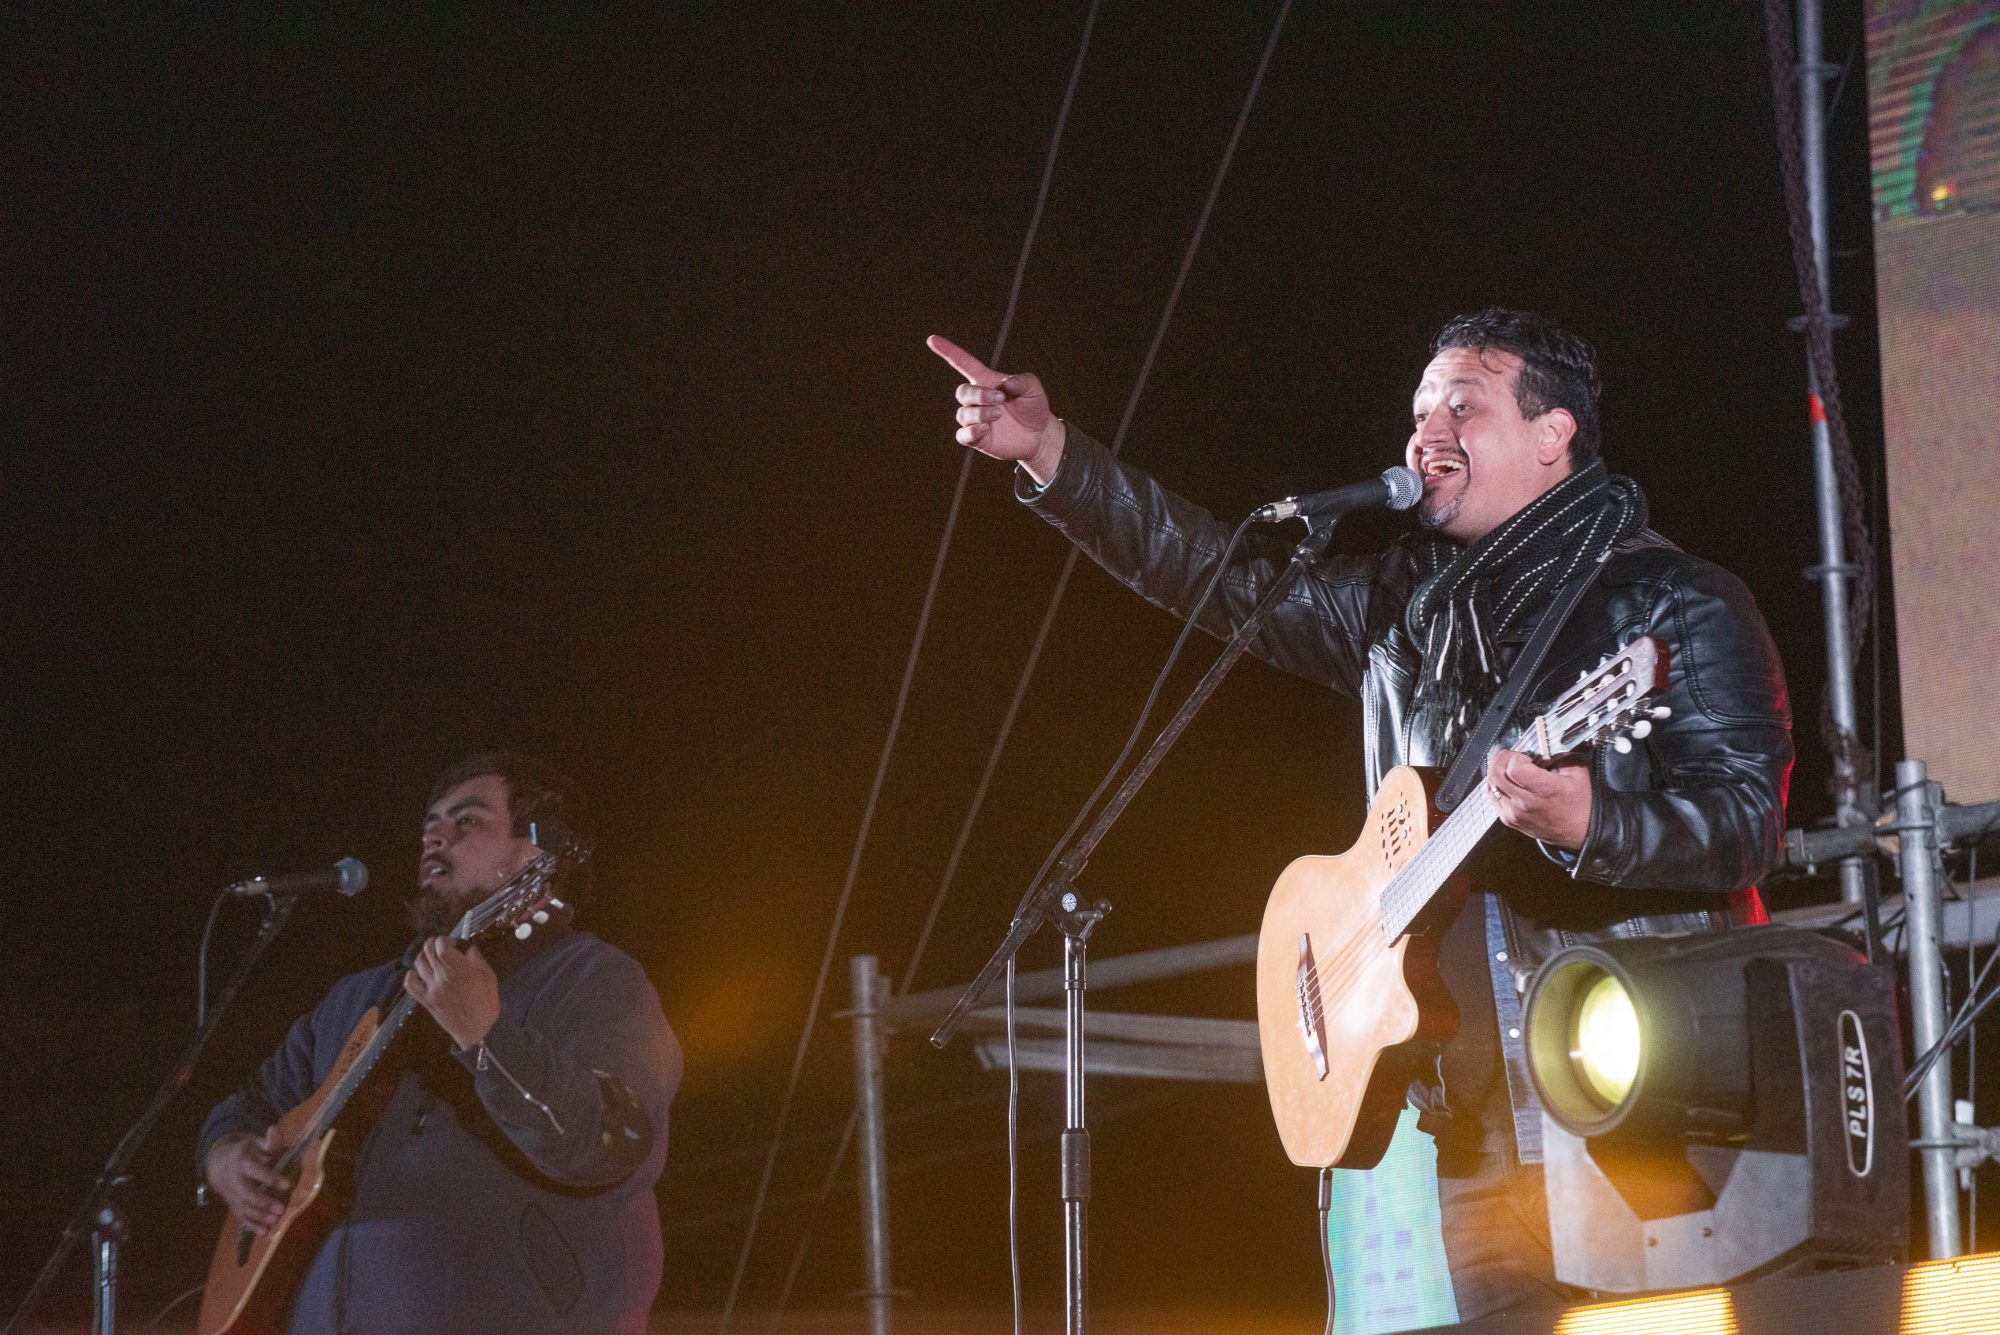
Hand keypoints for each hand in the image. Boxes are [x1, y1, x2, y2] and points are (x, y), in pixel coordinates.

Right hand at [204, 1127, 290, 1234]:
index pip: (256, 1171)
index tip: (287, 1184)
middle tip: (280, 1209)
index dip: (271, 1178)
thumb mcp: (255, 1142)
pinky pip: (241, 1217)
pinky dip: (252, 1226)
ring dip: (259, 1216)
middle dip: (263, 1201)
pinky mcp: (232, 1204)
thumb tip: (275, 1129)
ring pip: (243, 1207)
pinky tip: (265, 1233)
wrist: (218, 1162)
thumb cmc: (246, 1151)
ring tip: (275, 1222)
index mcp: (242, 1162)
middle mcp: (235, 1180)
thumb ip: (268, 1141)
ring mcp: (232, 1194)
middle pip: (247, 1193)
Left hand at [404, 937, 498, 1050]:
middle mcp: (442, 978)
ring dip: (424, 956)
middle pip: (428, 951)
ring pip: (418, 963)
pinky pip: (410, 983)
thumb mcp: (489, 977)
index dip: (444, 940)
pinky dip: (411, 974)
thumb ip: (477, 959)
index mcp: (460, 970)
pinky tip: (419, 972)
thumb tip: (467, 947)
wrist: (477, 1031)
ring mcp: (431, 989)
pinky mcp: (425, 1000)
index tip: (451, 942)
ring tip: (432, 958)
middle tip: (441, 947)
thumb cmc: (486, 1004)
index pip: (441, 946)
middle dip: (434, 944)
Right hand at [927, 335, 1065, 482]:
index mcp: (987, 381)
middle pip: (963, 392)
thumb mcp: (1033, 388)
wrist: (1039, 434)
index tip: (933, 340)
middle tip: (1000, 399)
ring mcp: (975, 419)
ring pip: (963, 414)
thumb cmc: (1032, 406)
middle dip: (979, 395)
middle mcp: (977, 400)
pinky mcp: (977, 439)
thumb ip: (1022, 381)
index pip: (963, 364)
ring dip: (980, 413)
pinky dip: (971, 431)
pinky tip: (985, 429)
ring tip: (999, 414)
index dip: (948, 352)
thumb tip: (1006, 383)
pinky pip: (963, 435)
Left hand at [1487, 748, 1592, 850]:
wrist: (1581, 832)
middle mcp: (1525, 804)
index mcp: (1545, 790)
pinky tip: (1508, 782)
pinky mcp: (1509, 820)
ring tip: (1510, 769)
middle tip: (1512, 756)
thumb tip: (1539, 745)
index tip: (1525, 756)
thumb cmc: (1581, 803)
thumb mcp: (1578, 771)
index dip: (1516, 757)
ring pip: (1491, 785)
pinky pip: (1492, 796)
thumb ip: (1558, 754)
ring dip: (1497, 772)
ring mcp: (1514, 814)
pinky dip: (1497, 785)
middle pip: (1496, 774)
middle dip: (1501, 759)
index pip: (1514, 768)